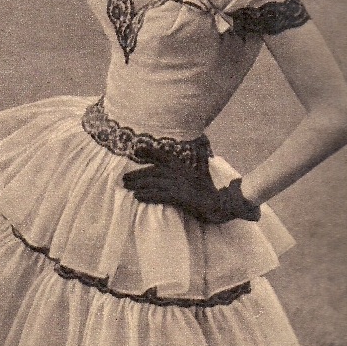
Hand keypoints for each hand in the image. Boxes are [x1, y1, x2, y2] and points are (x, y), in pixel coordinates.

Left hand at [122, 154, 260, 223]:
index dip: (151, 152)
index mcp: (184, 167)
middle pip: (155, 171)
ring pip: (155, 182)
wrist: (222, 204)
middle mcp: (180, 173)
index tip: (137, 150)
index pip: (165, 156)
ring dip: (139, 184)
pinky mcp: (180, 197)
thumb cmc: (211, 190)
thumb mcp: (205, 171)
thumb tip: (203, 140)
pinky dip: (148, 195)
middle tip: (124, 178)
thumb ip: (201, 157)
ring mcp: (180, 185)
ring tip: (128, 187)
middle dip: (138, 174)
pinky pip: (160, 195)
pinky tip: (138, 197)